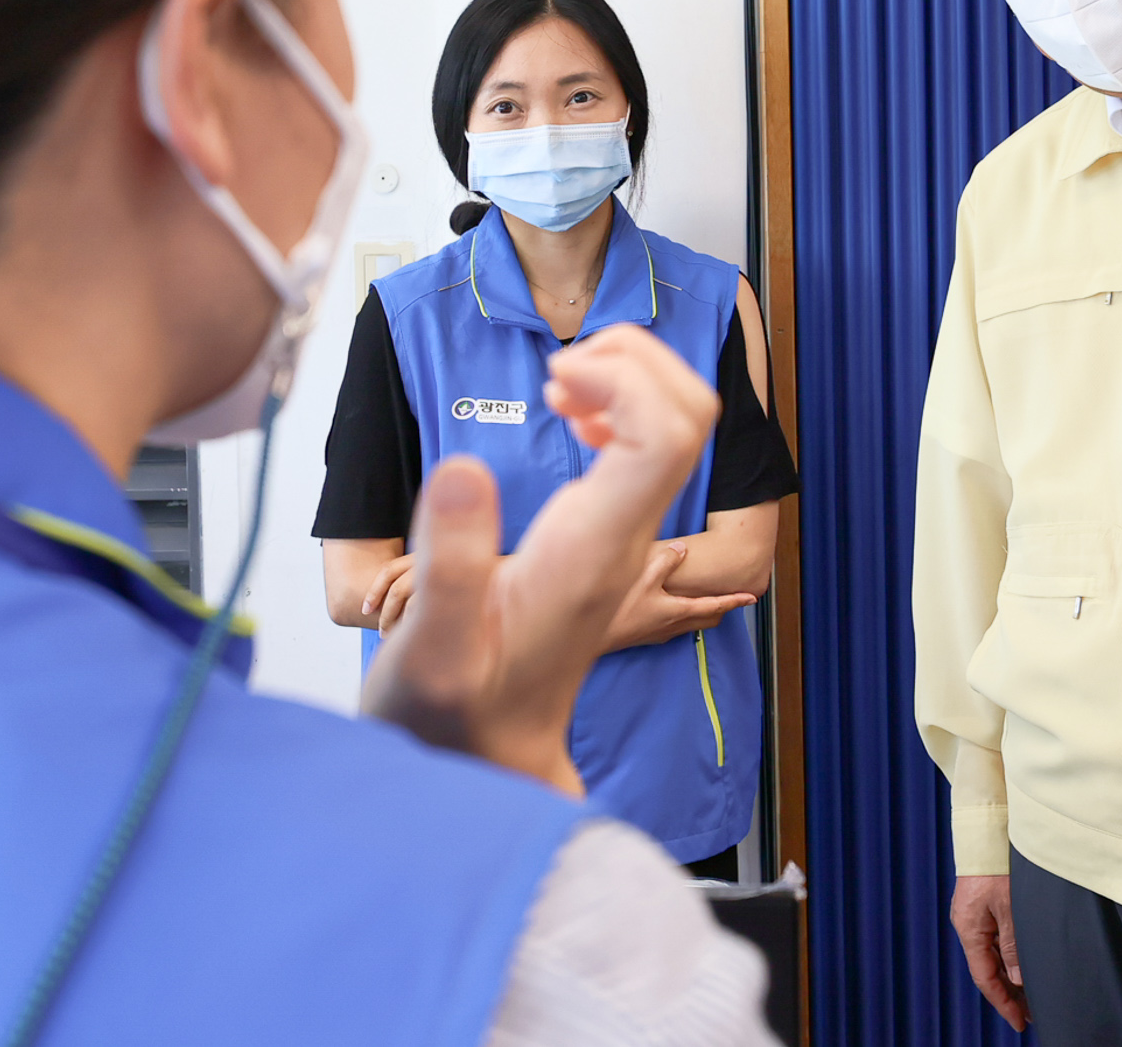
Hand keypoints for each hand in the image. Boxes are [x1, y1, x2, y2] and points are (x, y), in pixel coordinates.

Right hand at [362, 325, 718, 794]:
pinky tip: (573, 418)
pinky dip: (621, 410)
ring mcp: (626, 538)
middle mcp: (625, 541)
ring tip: (560, 387)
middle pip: (690, 417)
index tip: (554, 382)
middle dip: (636, 363)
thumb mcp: (431, 647)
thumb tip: (465, 468)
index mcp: (592, 552)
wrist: (486, 758)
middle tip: (558, 372)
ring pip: (678, 426)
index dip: (626, 381)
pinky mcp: (612, 536)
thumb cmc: (452, 712)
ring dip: (630, 380)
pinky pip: (651, 450)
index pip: (667, 437)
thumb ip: (451, 562)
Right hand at [604, 541, 759, 650]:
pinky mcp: (650, 637)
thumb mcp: (643, 578)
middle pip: (709, 619)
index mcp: (679, 611)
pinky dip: (686, 616)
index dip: (735, 601)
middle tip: (732, 597)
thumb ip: (665, 561)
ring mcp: (662, 634)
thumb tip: (682, 549)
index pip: (715, 606)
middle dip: (723, 608)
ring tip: (707, 599)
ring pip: (694, 624)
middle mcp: (675, 626)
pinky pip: (678, 626)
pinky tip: (673, 606)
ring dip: (705, 612)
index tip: (752, 598)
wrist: (596, 638)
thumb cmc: (620, 609)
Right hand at [950, 874, 1027, 1030]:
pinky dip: (1007, 957)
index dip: (1003, 1003)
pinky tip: (1022, 964)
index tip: (1021, 1022)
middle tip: (1031, 1014)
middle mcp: (967, 924)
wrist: (987, 830)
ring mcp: (973, 915)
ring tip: (1031, 994)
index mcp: (969, 928)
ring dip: (1009, 976)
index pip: (985, 978)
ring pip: (991, 956)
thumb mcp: (1010, 907)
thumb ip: (1013, 945)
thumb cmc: (998, 864)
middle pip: (987, 970)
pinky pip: (993, 940)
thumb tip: (1017, 979)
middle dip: (1008, 994)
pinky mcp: (981, 905)